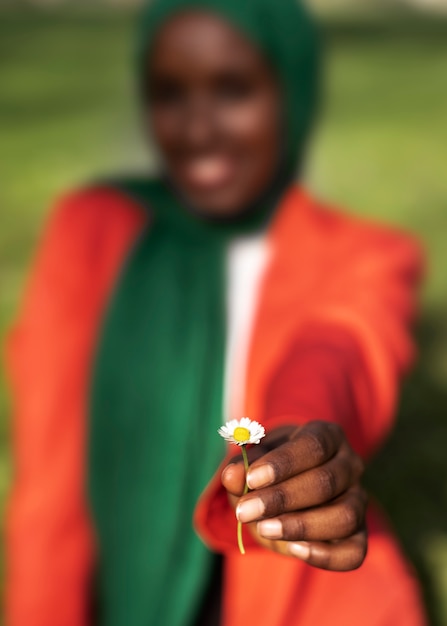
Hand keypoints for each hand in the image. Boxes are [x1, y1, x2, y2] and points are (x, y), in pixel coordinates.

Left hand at [221, 421, 366, 570]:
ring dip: (301, 526)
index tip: (251, 479)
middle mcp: (350, 464)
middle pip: (326, 482)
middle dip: (282, 499)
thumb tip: (231, 476)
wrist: (285, 487)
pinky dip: (326, 556)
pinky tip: (294, 550)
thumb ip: (241, 468)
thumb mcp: (253, 461)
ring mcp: (359, 499)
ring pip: (344, 516)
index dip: (283, 463)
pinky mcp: (359, 534)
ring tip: (264, 529)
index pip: (313, 446)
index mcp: (327, 435)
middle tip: (244, 511)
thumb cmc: (269, 468)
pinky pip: (354, 552)